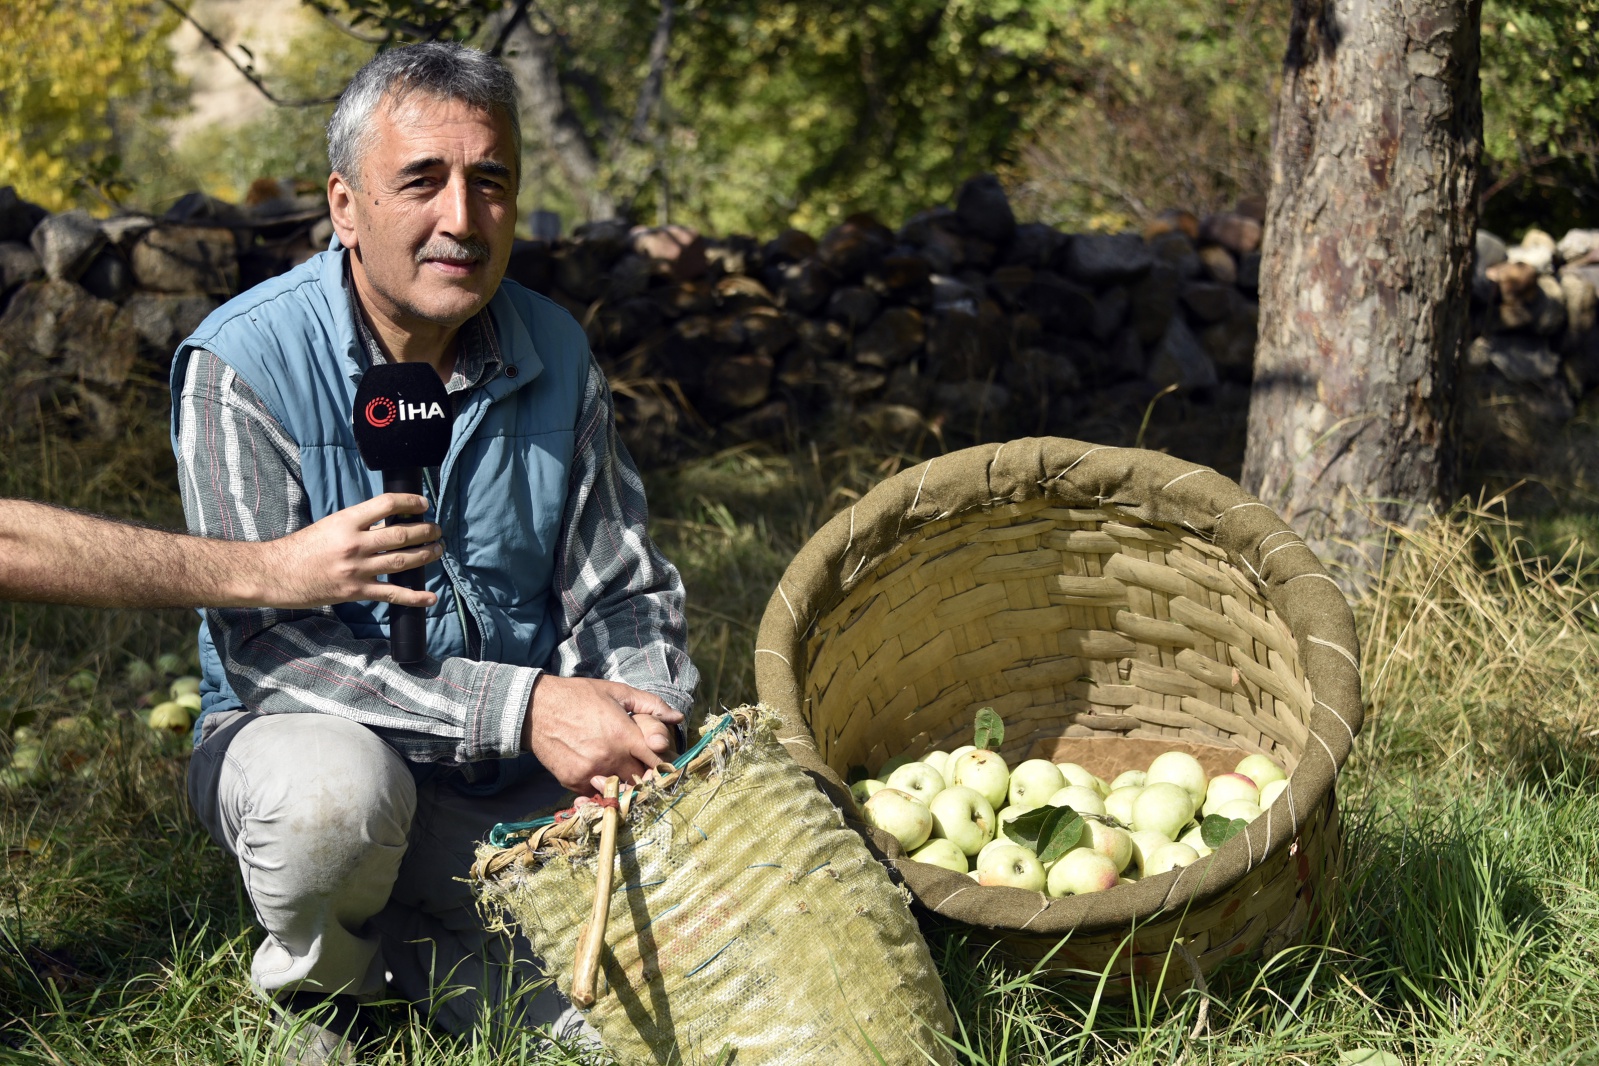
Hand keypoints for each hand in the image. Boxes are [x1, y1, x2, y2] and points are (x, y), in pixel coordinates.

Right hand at [259, 494, 442, 608]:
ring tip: (437, 550)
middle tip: (437, 530)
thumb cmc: (300, 548)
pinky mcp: (355, 591)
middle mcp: (354, 543)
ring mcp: (356, 569)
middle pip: (401, 534)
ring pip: (402, 561)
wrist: (275, 574)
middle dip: (425, 531)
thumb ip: (357, 524)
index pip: (387, 504)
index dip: (410, 502)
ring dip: (425, 555)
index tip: (423, 504)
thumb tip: (387, 522)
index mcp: (346, 521)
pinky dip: (414, 597)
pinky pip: (392, 594)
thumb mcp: (329, 525)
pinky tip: (431, 597)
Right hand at [521, 675, 684, 794]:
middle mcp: (609, 758)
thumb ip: (650, 705)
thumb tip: (678, 716)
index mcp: (624, 735)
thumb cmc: (579, 696)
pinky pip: (597, 794)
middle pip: (641, 780)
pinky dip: (602, 788)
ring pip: (620, 790)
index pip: (657, 762)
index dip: (664, 764)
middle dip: (646, 776)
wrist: (535, 708)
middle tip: (644, 768)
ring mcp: (590, 772)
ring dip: (625, 785)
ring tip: (623, 773)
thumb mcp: (617, 692)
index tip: (663, 763)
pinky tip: (601, 774)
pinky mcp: (573, 781)